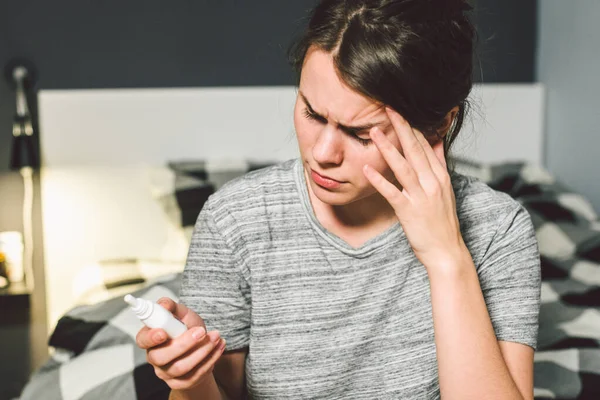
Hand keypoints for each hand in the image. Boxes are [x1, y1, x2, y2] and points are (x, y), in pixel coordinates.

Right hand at [135, 298, 225, 390]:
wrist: (201, 346)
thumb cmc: (187, 328)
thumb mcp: (182, 314)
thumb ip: (172, 307)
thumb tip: (164, 304)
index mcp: (150, 338)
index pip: (142, 340)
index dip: (151, 337)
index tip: (163, 332)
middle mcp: (154, 357)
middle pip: (162, 357)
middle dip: (184, 344)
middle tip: (202, 331)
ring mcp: (166, 372)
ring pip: (181, 367)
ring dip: (202, 351)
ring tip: (216, 337)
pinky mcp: (180, 382)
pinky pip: (194, 375)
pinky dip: (210, 359)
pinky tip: (219, 347)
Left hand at [363, 107, 467, 270]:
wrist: (446, 251)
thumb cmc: (442, 222)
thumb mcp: (445, 190)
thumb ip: (439, 165)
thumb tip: (438, 142)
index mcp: (440, 176)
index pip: (426, 145)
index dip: (412, 126)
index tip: (401, 111)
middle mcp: (432, 183)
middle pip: (415, 149)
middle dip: (401, 127)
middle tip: (388, 109)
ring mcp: (421, 196)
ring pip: (403, 166)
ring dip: (387, 148)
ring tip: (373, 132)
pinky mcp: (409, 211)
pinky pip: (392, 192)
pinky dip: (379, 180)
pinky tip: (367, 169)